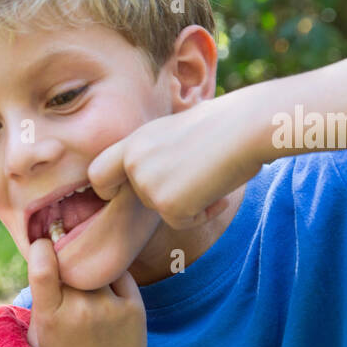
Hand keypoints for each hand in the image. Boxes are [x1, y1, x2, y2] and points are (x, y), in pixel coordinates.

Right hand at [27, 238, 144, 346]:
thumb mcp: (38, 335)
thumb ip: (40, 299)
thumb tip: (44, 256)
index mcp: (50, 317)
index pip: (43, 267)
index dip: (41, 249)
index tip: (43, 246)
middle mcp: (80, 310)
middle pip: (72, 263)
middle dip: (67, 259)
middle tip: (67, 265)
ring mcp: (110, 308)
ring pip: (97, 266)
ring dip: (91, 268)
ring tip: (87, 286)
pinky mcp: (134, 308)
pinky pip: (121, 274)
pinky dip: (111, 276)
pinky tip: (105, 293)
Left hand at [86, 97, 262, 229]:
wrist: (247, 126)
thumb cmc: (225, 123)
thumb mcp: (180, 131)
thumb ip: (160, 154)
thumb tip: (167, 171)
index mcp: (135, 141)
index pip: (98, 172)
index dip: (106, 188)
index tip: (121, 194)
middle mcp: (134, 162)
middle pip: (136, 199)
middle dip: (160, 199)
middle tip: (188, 189)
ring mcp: (147, 184)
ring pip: (161, 211)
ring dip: (189, 203)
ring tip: (213, 177)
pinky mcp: (167, 205)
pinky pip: (181, 223)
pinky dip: (202, 214)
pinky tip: (219, 193)